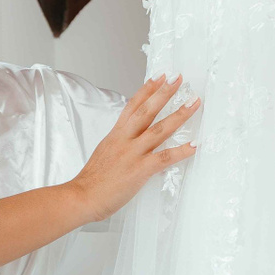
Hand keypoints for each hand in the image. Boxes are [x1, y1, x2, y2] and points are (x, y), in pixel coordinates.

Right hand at [66, 75, 199, 222]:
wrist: (81, 196)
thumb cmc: (91, 181)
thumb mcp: (104, 153)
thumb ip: (119, 144)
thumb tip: (131, 142)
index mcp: (116, 135)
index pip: (132, 106)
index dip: (146, 90)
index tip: (159, 77)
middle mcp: (124, 140)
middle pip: (147, 110)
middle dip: (164, 93)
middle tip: (178, 78)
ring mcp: (132, 154)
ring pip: (159, 129)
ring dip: (178, 115)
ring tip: (193, 102)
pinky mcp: (139, 170)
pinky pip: (163, 158)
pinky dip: (180, 151)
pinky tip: (194, 145)